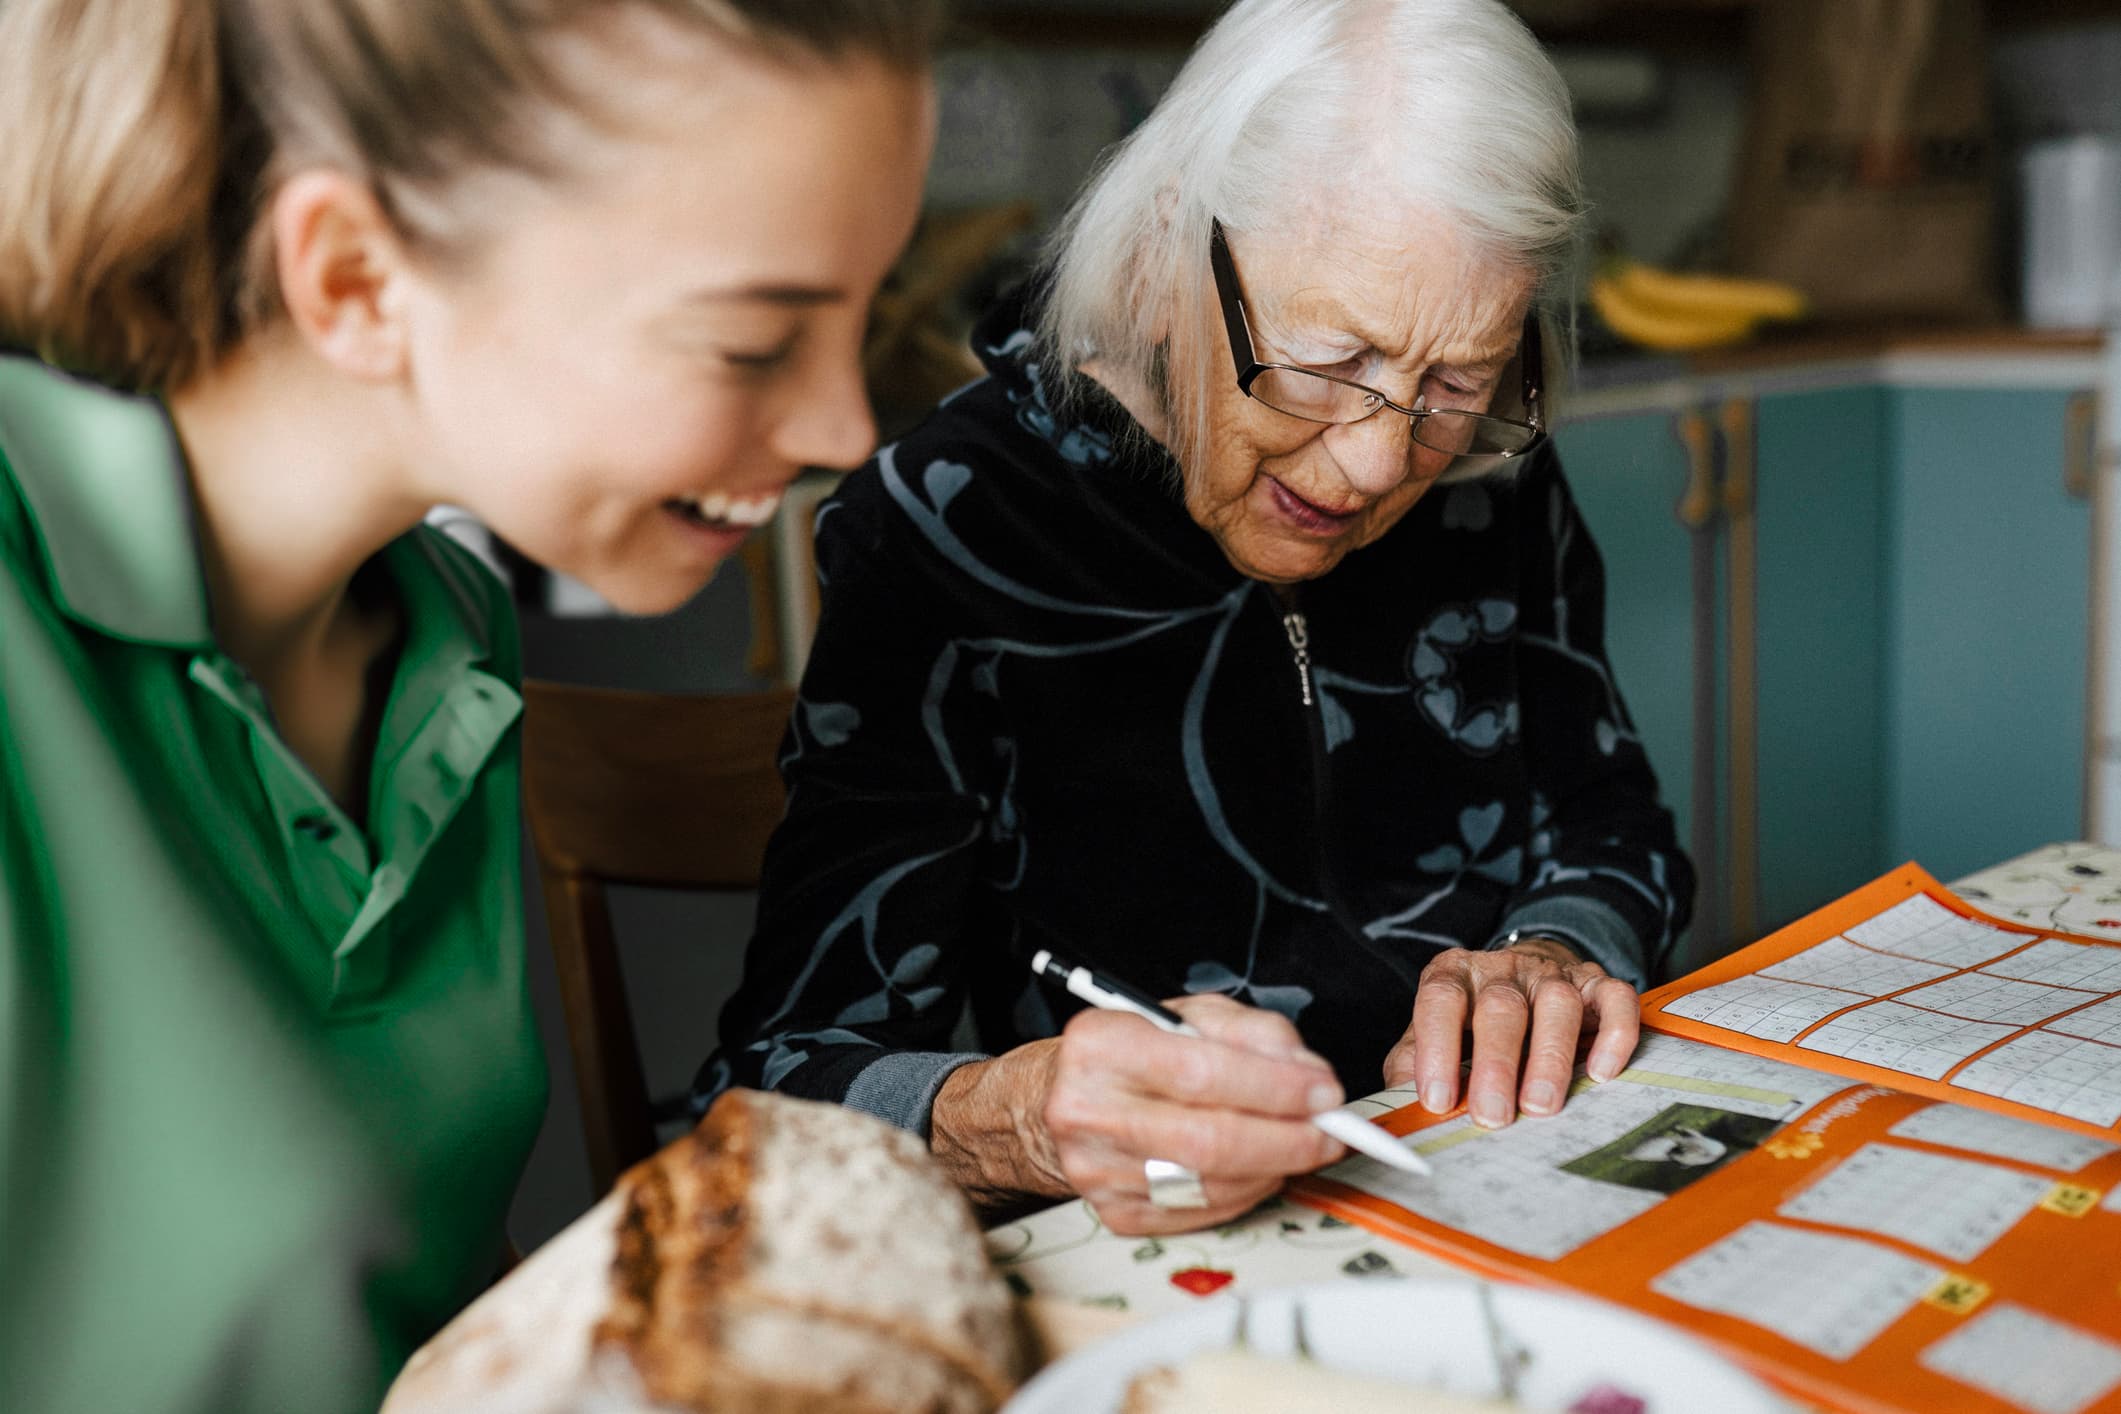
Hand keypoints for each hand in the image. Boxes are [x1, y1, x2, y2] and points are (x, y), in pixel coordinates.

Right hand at [930, 993, 1346, 1234]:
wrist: (1049, 1103)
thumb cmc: (1125, 1055)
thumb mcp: (1183, 1014)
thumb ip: (1252, 1032)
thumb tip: (1309, 1074)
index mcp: (1102, 1045)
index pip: (1203, 1071)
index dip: (1276, 1086)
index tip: (1323, 1091)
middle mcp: (1089, 1109)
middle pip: (1210, 1139)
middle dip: (1287, 1139)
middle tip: (1330, 1132)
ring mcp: (1096, 1170)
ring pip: (1210, 1183)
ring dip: (1274, 1168)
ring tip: (1300, 1147)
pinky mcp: (1113, 1213)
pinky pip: (1200, 1213)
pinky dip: (1245, 1193)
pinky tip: (1260, 1170)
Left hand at [1380, 937, 1638, 1128]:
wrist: (1526, 969)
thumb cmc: (1472, 1016)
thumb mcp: (1433, 1031)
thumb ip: (1413, 1063)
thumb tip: (1401, 1107)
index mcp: (1454, 975)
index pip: (1440, 1000)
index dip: (1437, 1049)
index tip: (1438, 1100)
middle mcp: (1503, 969)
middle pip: (1500, 1006)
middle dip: (1496, 1064)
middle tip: (1493, 1116)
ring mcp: (1553, 974)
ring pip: (1558, 1002)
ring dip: (1550, 1057)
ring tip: (1540, 1105)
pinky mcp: (1597, 984)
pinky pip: (1614, 999)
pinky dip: (1613, 1035)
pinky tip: (1601, 1072)